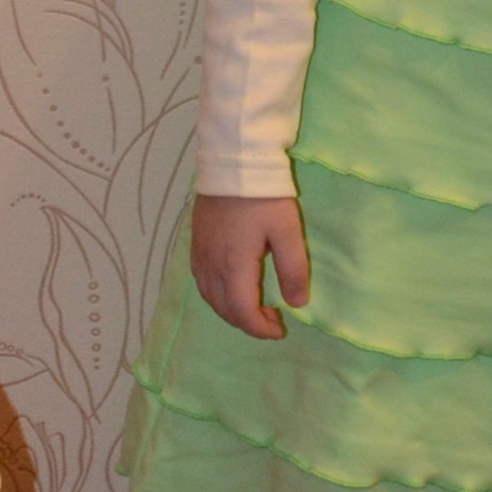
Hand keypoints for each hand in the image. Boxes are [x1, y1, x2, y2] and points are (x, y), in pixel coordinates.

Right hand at [190, 193, 308, 339]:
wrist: (232, 162)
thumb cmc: (264, 197)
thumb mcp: (288, 231)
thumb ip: (293, 269)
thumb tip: (297, 303)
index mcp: (235, 266)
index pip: (242, 312)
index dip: (259, 328)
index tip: (279, 329)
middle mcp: (212, 265)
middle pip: (224, 309)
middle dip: (247, 322)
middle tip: (270, 319)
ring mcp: (200, 254)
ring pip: (209, 298)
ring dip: (230, 311)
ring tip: (252, 308)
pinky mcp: (194, 243)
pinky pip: (201, 282)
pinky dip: (216, 296)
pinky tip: (230, 288)